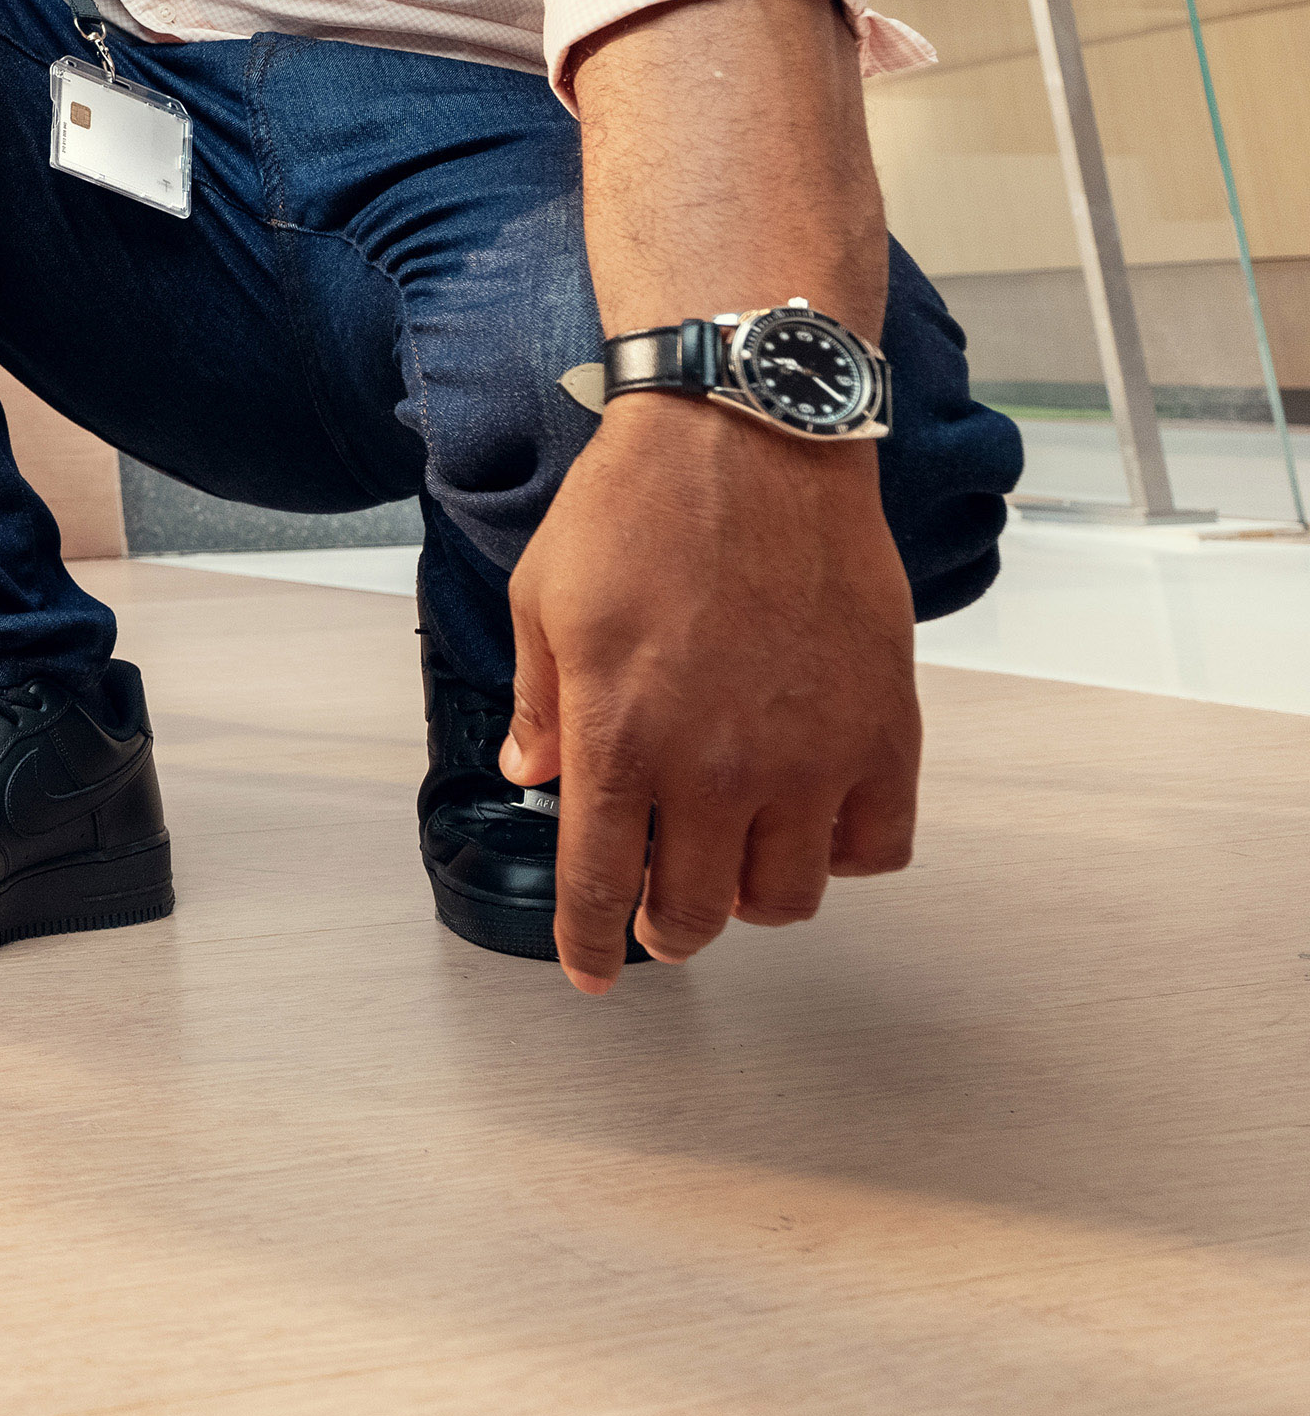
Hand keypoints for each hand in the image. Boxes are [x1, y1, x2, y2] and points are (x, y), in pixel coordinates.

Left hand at [502, 393, 921, 993]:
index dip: (591, 944)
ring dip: (750, 898)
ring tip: (730, 863)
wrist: (751, 441)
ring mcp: (808, 757)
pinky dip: (842, 855)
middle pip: (696, 912)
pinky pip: (875, 848)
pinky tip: (810, 823)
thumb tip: (533, 777)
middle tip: (658, 916)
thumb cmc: (639, 509)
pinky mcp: (882, 733)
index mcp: (621, 740)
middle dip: (667, 929)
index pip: (600, 886)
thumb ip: (541, 705)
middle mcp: (716, 768)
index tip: (591, 973)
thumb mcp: (543, 603)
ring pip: (787, 899)